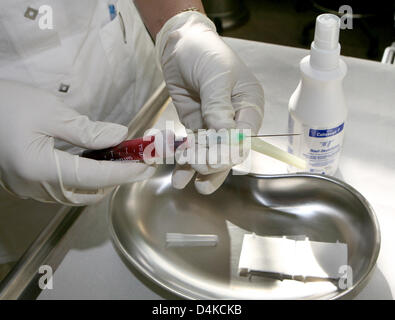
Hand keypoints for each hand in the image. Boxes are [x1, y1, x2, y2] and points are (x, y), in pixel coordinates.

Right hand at [0, 81, 155, 204]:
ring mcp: (29, 189)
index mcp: (41, 169)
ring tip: (118, 162)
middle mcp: (36, 187)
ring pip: (76, 195)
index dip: (125, 172)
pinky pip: (62, 189)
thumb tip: (119, 136)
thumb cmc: (5, 105)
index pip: (96, 177)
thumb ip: (87, 130)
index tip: (146, 166)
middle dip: (115, 180)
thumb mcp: (49, 111)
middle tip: (135, 163)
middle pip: (88, 193)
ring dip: (100, 182)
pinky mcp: (26, 183)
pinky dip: (83, 180)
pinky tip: (92, 163)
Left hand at [155, 11, 263, 193]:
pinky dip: (184, 162)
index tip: (212, 157)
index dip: (229, 151)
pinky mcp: (196, 127)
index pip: (244, 138)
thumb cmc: (205, 53)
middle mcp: (234, 120)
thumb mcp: (216, 75)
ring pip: (210, 155)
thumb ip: (219, 106)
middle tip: (195, 166)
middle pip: (228, 151)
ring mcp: (214, 126)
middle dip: (212, 162)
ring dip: (197, 169)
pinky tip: (178, 177)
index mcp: (249, 106)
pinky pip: (192, 148)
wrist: (180, 45)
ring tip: (183, 182)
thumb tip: (223, 134)